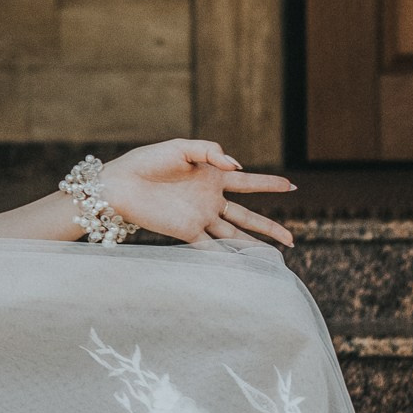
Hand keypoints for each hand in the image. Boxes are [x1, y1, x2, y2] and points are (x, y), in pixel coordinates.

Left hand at [100, 138, 296, 248]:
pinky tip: (243, 265)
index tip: (291, 186)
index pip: (247, 182)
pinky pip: (212, 246)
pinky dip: (228, 256)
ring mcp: (200, 218)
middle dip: (269, 227)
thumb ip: (210, 151)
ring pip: (234, 235)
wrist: (121, 184)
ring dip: (253, 245)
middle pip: (247, 217)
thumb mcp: (181, 147)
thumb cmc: (147, 162)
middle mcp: (210, 200)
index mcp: (212, 176)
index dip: (269, 184)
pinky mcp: (186, 231)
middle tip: (291, 239)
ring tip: (274, 257)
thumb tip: (238, 165)